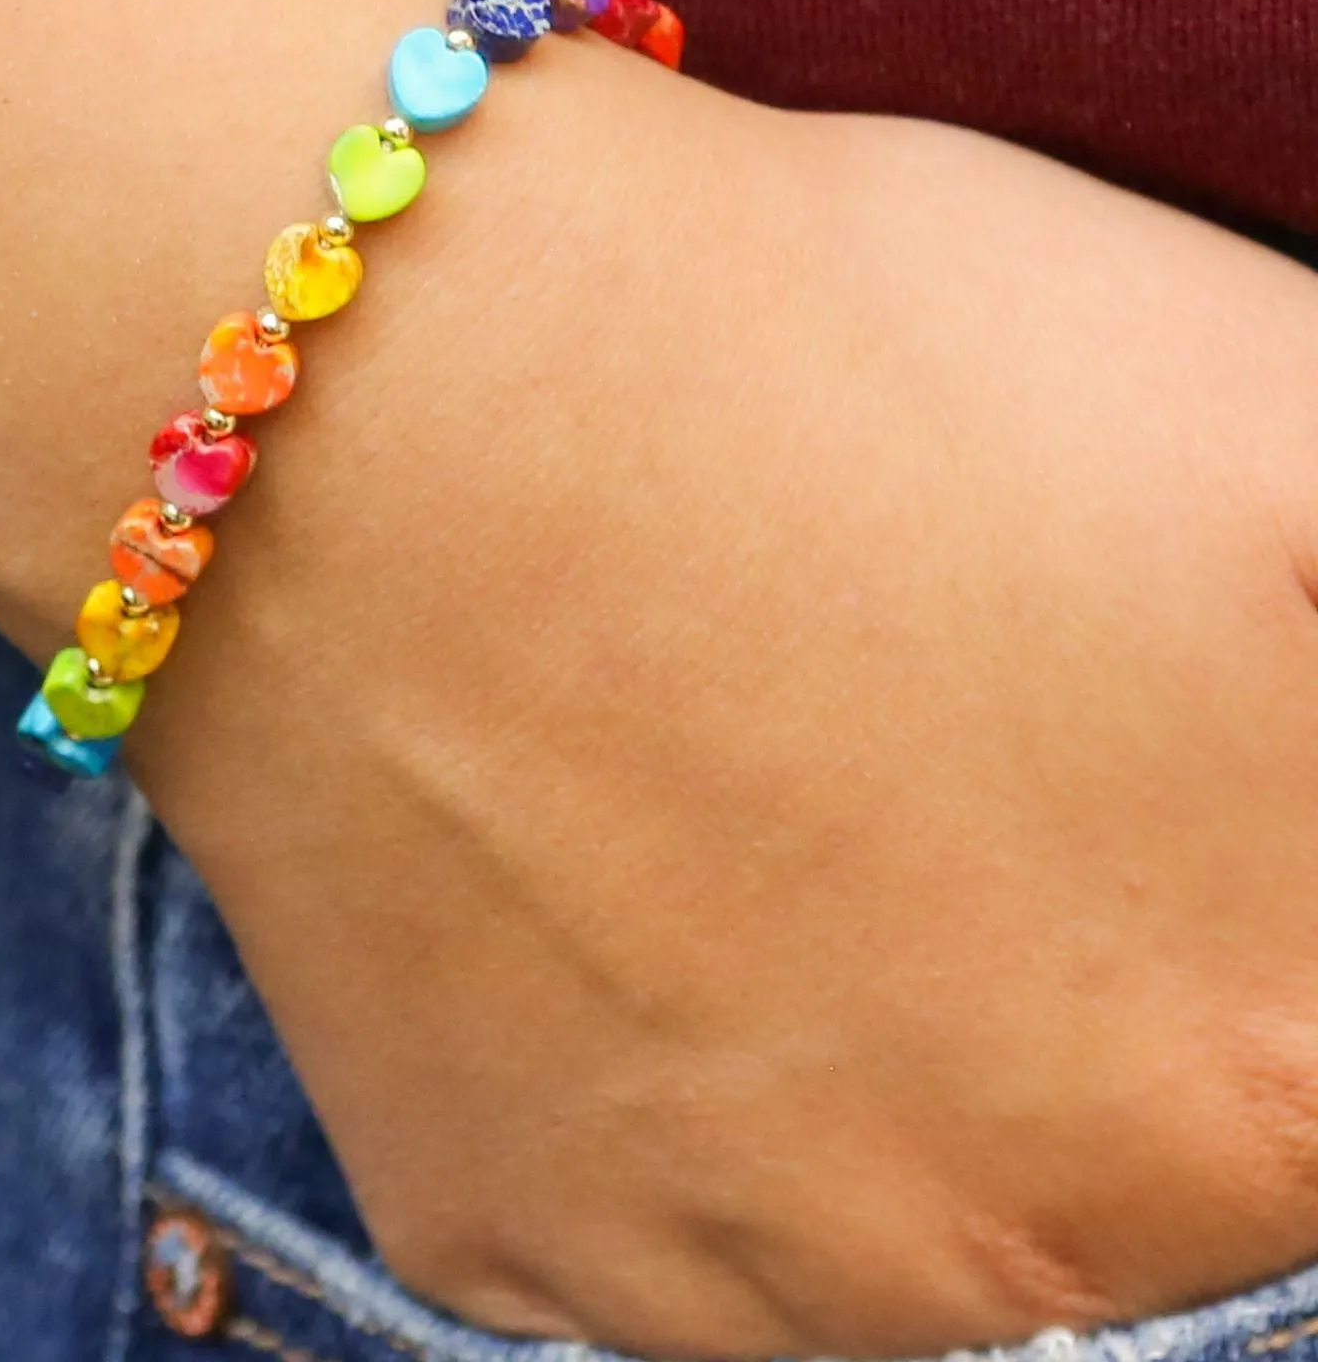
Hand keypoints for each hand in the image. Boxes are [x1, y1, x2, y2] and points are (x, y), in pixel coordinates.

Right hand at [126, 47, 1317, 1359]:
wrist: (380, 360)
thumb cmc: (828, 337)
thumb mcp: (1276, 428)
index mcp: (1266, 1074)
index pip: (1313, 1032)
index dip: (1232, 846)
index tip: (1120, 729)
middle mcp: (1003, 1257)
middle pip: (1126, 1137)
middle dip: (1073, 931)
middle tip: (925, 708)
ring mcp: (717, 1273)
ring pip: (881, 1186)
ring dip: (863, 1012)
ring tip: (746, 760)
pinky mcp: (496, 1221)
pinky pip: (640, 1188)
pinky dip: (642, 1039)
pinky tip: (588, 841)